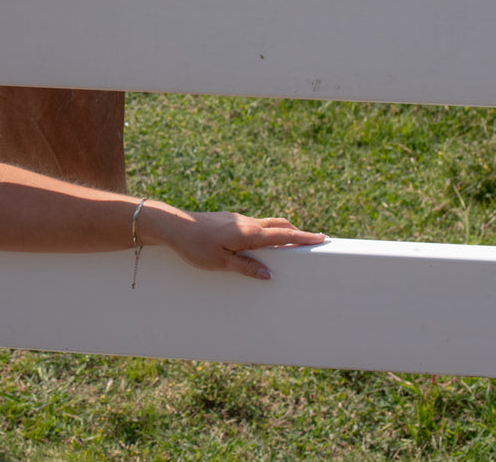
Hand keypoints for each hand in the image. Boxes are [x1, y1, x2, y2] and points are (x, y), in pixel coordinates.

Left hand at [152, 208, 326, 279]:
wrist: (173, 225)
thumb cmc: (194, 246)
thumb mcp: (221, 262)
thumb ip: (246, 267)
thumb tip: (269, 274)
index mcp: (248, 233)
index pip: (283, 235)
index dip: (304, 238)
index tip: (322, 238)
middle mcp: (246, 223)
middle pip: (279, 225)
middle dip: (298, 233)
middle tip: (314, 240)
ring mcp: (237, 219)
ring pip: (266, 223)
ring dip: (281, 230)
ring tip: (292, 241)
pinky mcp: (228, 219)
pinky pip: (253, 224)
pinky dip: (266, 231)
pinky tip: (262, 241)